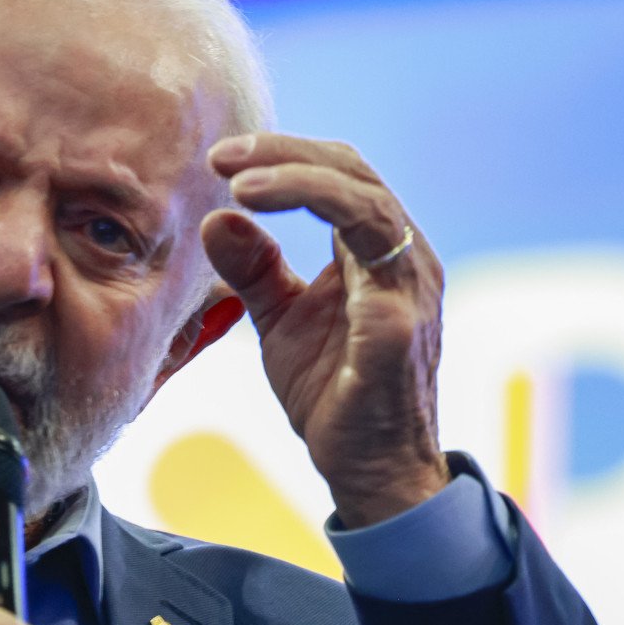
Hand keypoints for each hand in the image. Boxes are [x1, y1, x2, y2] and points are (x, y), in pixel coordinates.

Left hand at [201, 132, 450, 526]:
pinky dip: (318, 219)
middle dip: (285, 154)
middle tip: (222, 158)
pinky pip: (372, 258)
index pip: (341, 176)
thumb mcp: (281, 320)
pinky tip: (254, 216)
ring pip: (366, 202)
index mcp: (378, 253)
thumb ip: (254, 270)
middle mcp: (405, 259)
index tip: (222, 159)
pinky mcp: (397, 326)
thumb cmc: (334, 392)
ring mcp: (408, 290)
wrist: (370, 470)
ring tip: (239, 184)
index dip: (284, 155)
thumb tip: (215, 218)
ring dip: (298, 180)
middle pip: (355, 173)